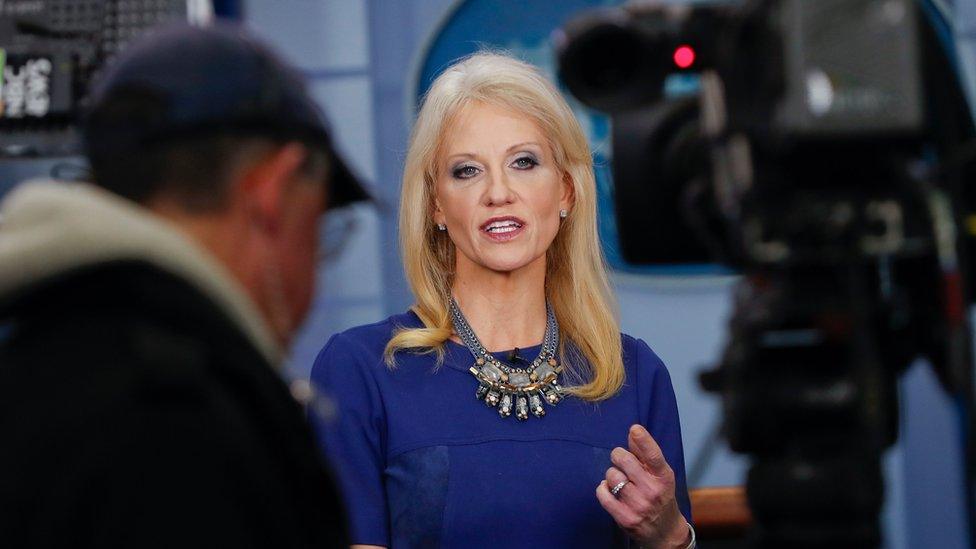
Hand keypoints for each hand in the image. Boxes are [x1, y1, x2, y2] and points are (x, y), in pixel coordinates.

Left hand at [596, 424, 689, 547]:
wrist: (665, 531)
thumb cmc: (660, 496)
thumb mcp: (660, 475)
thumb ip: (646, 454)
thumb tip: (633, 432)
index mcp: (663, 477)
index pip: (654, 456)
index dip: (644, 440)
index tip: (635, 429)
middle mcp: (653, 491)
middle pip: (625, 460)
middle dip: (618, 455)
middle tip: (619, 459)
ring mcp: (639, 505)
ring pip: (612, 476)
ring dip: (611, 475)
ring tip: (620, 480)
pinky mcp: (625, 518)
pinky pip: (603, 494)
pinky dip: (602, 489)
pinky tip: (609, 490)